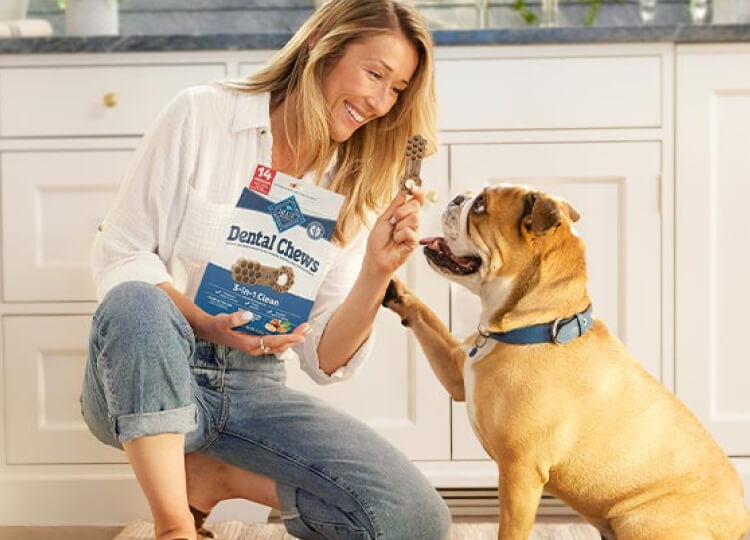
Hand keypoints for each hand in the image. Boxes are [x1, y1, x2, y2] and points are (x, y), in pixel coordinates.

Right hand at [195, 311, 309, 355]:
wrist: (208, 330)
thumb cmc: (216, 325)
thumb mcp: (222, 321)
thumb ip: (234, 318)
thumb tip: (249, 315)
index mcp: (249, 344)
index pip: (273, 342)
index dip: (288, 339)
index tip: (301, 336)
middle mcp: (255, 347)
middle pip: (280, 345)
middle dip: (295, 337)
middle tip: (308, 328)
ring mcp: (256, 346)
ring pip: (278, 345)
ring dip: (291, 338)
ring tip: (303, 328)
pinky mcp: (255, 342)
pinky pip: (273, 342)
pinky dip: (283, 337)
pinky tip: (289, 328)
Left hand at [364, 187, 424, 277]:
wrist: (376, 257)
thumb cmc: (378, 240)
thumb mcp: (384, 218)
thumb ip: (395, 205)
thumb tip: (403, 191)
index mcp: (404, 214)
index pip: (416, 200)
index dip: (417, 192)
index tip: (414, 187)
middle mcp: (411, 222)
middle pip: (415, 206)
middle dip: (402, 211)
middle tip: (393, 220)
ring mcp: (414, 232)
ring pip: (414, 218)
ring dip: (400, 225)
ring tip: (394, 234)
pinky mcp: (415, 242)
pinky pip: (409, 232)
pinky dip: (399, 236)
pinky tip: (397, 242)